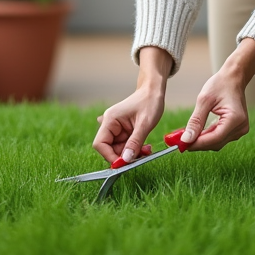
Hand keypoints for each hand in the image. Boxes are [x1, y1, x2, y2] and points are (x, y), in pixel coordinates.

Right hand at [92, 46, 171, 164]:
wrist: (154, 91)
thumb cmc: (149, 102)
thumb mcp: (144, 124)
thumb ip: (135, 142)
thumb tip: (126, 160)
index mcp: (110, 120)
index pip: (100, 144)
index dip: (110, 156)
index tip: (124, 163)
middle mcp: (110, 124)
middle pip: (109, 149)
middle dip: (124, 155)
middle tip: (141, 157)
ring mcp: (117, 128)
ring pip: (119, 149)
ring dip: (132, 153)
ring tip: (147, 150)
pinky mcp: (124, 131)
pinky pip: (125, 145)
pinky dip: (134, 149)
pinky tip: (144, 146)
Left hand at [180, 38, 254, 151]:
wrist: (233, 78)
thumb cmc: (220, 85)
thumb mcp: (204, 100)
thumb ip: (196, 121)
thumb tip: (186, 139)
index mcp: (235, 118)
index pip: (215, 138)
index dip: (197, 143)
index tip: (182, 144)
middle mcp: (240, 127)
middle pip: (216, 143)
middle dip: (198, 143)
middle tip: (180, 140)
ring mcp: (240, 129)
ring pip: (217, 143)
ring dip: (202, 141)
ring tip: (187, 135)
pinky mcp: (237, 130)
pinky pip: (220, 138)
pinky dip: (208, 137)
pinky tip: (198, 132)